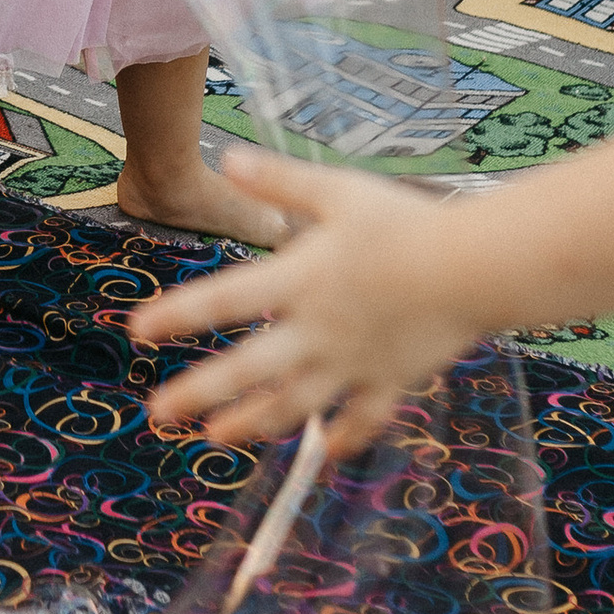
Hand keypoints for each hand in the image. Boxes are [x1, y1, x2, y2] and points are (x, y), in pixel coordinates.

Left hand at [129, 152, 494, 454]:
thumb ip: (280, 182)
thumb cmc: (406, 223)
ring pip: (294, 406)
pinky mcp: (390, 383)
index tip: (138, 331)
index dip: (179, 316)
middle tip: (159, 413)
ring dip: (253, 424)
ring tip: (218, 438)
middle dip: (199, 393)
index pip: (224, 300)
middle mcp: (317, 331)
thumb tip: (226, 160)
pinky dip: (343, 439)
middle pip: (247, 370)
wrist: (474, 268)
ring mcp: (353, 364)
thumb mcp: (337, 191)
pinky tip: (327, 452)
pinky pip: (362, 421)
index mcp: (300, 281)